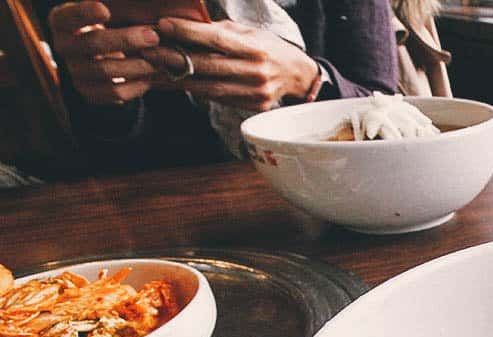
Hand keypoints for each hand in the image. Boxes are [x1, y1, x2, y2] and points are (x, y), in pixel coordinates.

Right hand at [48, 2, 160, 105]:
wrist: (103, 56)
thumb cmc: (108, 25)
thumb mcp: (106, 11)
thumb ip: (113, 7)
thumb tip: (126, 2)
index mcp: (62, 21)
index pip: (69, 17)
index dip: (86, 14)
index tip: (105, 9)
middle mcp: (63, 47)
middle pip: (93, 44)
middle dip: (126, 39)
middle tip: (153, 36)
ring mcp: (75, 72)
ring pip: (106, 71)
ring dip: (136, 65)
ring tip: (158, 59)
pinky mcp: (89, 92)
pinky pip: (115, 92)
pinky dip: (136, 85)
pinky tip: (150, 76)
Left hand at [143, 17, 319, 111]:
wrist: (298, 76)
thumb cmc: (270, 48)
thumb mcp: (250, 32)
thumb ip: (221, 31)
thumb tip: (185, 25)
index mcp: (255, 49)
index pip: (215, 39)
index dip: (186, 32)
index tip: (162, 25)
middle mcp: (255, 72)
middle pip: (206, 65)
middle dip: (173, 56)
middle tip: (147, 49)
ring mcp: (253, 93)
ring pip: (206, 86)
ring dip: (177, 77)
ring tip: (154, 68)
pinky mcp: (251, 106)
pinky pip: (215, 98)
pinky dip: (193, 90)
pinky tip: (174, 82)